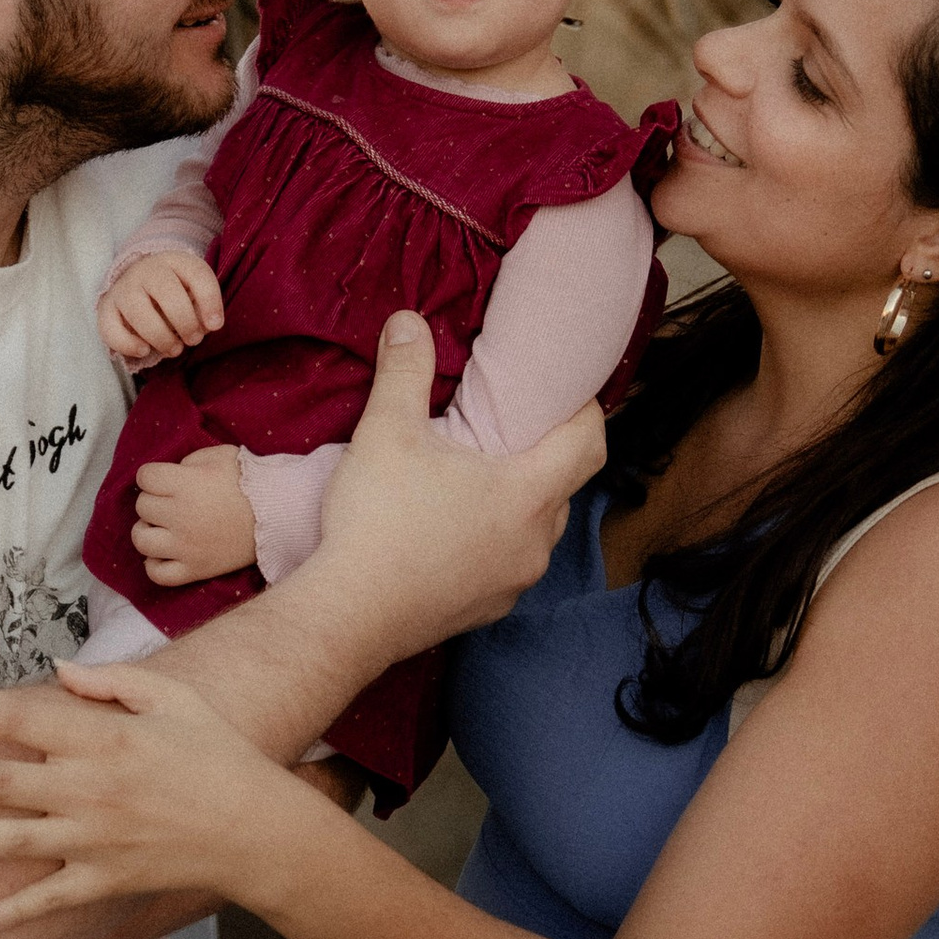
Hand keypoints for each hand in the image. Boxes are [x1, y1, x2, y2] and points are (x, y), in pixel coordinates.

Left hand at [0, 656, 311, 938]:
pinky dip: (13, 917)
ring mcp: (94, 840)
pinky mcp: (106, 881)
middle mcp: (88, 789)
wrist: (258, 828)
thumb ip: (112, 682)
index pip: (15, 716)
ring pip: (9, 841)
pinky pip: (51, 901)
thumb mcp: (171, 699)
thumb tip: (56, 674)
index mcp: (100, 738)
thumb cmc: (217, 754)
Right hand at [100, 250, 225, 366]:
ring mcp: (124, 288)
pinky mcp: (107, 308)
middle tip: (193, 340)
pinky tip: (144, 350)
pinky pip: (112, 329)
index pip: (197, 275)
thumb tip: (208, 326)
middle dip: (186, 324)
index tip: (215, 326)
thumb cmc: (175, 291)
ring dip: (161, 338)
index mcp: (175, 261)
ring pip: (140, 314)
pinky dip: (128, 345)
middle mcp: (147, 270)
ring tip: (174, 349)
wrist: (139, 281)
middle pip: (168, 295)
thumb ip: (205, 306)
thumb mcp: (195, 290)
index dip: (210, 303)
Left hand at [134, 447, 259, 586]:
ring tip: (163, 527)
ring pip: (141, 540)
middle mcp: (179, 516)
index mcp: (184, 485)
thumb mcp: (218, 456)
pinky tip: (165, 553)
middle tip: (173, 501)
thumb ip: (187, 463)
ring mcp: (185, 546)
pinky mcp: (195, 569)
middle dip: (155, 500)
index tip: (167, 479)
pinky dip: (154, 564)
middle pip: (142, 506)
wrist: (279, 514)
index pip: (144, 477)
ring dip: (147, 531)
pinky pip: (157, 574)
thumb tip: (169, 478)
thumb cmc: (250, 481)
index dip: (153, 476)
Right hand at [305, 316, 601, 655]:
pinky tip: (453, 531)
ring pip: (535, 531)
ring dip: (518, 503)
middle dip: (544, 455)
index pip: (590, 444)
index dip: (585, 412)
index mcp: (528, 493)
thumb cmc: (376, 522)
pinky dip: (493, 543)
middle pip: (563, 487)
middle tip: (511, 430)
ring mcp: (513, 583)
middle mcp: (535, 543)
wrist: (348, 616)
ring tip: (479, 479)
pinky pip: (506, 566)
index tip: (564, 393)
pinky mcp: (486, 612)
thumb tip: (409, 322)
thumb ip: (404, 371)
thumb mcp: (387, 432)